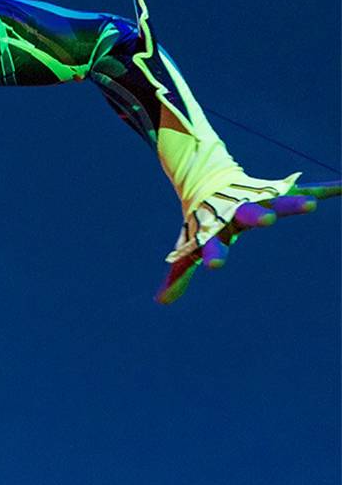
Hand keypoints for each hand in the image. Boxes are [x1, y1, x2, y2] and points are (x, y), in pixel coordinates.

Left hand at [157, 180, 338, 303]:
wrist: (207, 181)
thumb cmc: (200, 222)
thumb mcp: (189, 248)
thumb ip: (178, 276)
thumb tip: (159, 302)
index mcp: (213, 229)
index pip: (211, 243)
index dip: (213, 255)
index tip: (217, 267)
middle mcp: (235, 212)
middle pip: (246, 214)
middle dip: (257, 216)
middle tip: (270, 219)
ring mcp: (256, 200)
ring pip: (274, 198)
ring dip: (291, 201)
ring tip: (311, 204)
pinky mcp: (274, 191)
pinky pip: (302, 188)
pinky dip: (324, 187)